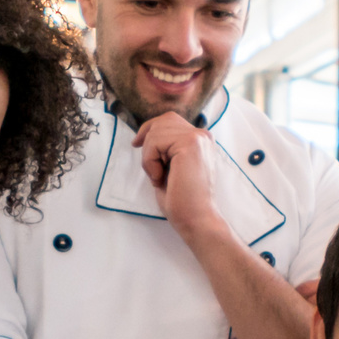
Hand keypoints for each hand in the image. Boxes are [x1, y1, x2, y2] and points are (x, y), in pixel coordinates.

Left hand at [136, 112, 220, 239]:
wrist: (195, 219)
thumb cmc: (182, 200)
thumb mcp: (171, 166)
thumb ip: (166, 148)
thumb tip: (146, 134)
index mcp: (201, 140)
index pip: (169, 119)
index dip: (149, 128)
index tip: (136, 143)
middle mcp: (203, 135)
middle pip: (162, 121)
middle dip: (148, 144)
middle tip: (153, 171)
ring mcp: (198, 137)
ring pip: (156, 132)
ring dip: (149, 157)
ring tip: (159, 177)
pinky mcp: (190, 143)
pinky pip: (155, 142)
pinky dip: (150, 162)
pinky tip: (160, 178)